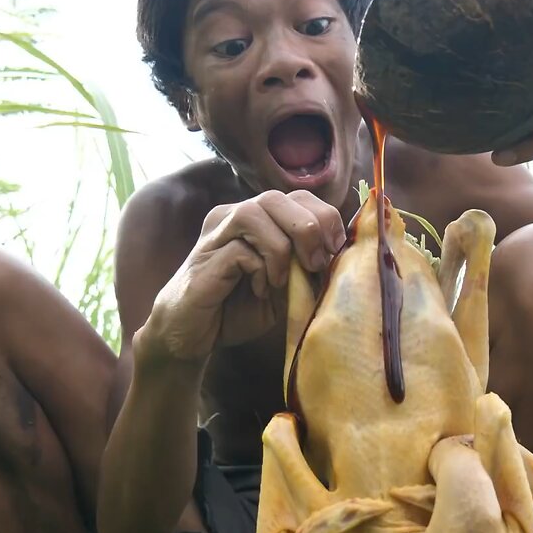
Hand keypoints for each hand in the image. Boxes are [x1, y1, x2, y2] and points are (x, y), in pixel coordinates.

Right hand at [138, 190, 346, 367]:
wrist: (192, 335)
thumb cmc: (237, 309)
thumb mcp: (284, 288)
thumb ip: (306, 268)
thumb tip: (341, 256)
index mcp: (258, 219)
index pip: (298, 197)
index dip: (324, 218)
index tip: (335, 250)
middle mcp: (234, 215)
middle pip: (278, 197)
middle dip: (308, 229)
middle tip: (315, 264)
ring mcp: (217, 232)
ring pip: (257, 212)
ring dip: (281, 249)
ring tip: (282, 280)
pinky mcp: (205, 254)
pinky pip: (240, 249)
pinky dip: (259, 270)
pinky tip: (258, 290)